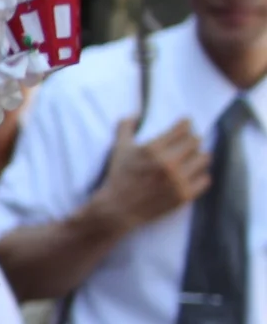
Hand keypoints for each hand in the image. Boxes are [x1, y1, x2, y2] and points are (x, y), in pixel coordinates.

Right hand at [94, 116, 211, 232]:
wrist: (118, 209)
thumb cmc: (119, 177)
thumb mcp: (119, 149)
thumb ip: (125, 128)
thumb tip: (136, 115)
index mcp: (153, 149)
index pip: (184, 128)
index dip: (185, 125)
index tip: (185, 126)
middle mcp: (168, 163)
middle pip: (196, 141)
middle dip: (191, 141)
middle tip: (185, 145)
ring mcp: (178, 180)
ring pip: (204, 159)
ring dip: (198, 157)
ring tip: (190, 160)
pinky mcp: (184, 195)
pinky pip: (205, 179)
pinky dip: (200, 176)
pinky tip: (191, 175)